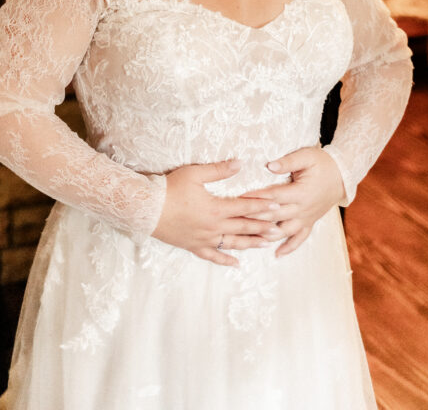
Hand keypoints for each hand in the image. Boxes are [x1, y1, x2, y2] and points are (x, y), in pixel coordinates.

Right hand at [151, 160, 272, 266]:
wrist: (147, 209)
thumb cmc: (170, 189)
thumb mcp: (195, 174)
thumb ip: (219, 170)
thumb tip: (240, 163)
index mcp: (216, 208)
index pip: (245, 207)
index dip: (262, 206)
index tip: (277, 206)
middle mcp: (213, 227)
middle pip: (243, 227)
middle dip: (263, 227)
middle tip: (280, 228)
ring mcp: (204, 239)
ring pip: (233, 243)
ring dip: (250, 243)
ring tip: (266, 244)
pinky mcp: (193, 246)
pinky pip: (213, 256)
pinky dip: (226, 260)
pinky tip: (237, 264)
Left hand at [242, 147, 344, 257]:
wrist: (342, 175)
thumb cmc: (322, 163)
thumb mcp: (306, 156)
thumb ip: (288, 162)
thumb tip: (269, 166)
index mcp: (301, 192)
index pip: (275, 196)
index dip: (257, 197)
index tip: (240, 198)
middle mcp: (303, 208)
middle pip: (276, 215)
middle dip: (256, 218)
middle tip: (237, 220)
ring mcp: (307, 218)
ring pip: (285, 231)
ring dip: (268, 235)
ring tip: (251, 239)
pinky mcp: (310, 222)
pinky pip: (300, 239)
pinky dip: (289, 247)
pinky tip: (277, 254)